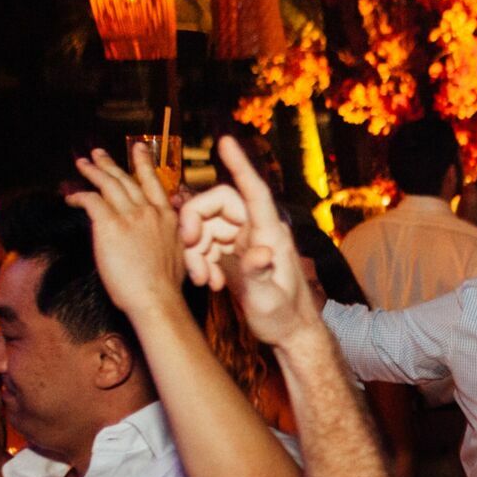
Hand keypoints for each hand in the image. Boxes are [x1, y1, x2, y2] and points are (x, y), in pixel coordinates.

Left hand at [66, 146, 184, 316]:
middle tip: (99, 154)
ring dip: (94, 171)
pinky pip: (91, 200)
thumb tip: (161, 236)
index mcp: (169, 218)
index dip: (144, 165)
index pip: (154, 184)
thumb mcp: (179, 255)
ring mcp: (131, 216)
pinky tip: (71, 197)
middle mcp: (151, 211)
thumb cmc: (167, 287)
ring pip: (109, 184)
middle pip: (128, 180)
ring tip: (82, 164)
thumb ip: (169, 238)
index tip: (139, 149)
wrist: (157, 298)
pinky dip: (80, 196)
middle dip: (111, 164)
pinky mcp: (110, 224)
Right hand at [178, 136, 318, 346]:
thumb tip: (259, 253)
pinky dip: (200, 260)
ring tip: (203, 280)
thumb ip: (259, 274)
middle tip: (188, 246)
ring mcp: (244, 243)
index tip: (225, 142)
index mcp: (270, 233)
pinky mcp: (233, 256)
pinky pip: (206, 245)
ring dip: (195, 249)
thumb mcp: (268, 299)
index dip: (240, 165)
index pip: (254, 191)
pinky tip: (210, 283)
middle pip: (216, 205)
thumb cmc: (285, 317)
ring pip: (206, 226)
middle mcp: (257, 231)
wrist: (289, 334)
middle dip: (195, 222)